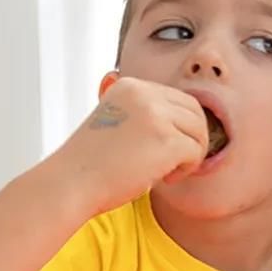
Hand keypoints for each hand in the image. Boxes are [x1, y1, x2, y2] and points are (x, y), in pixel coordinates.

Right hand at [48, 77, 208, 216]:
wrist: (71, 184)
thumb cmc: (92, 164)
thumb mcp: (117, 121)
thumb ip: (145, 114)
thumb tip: (186, 121)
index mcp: (130, 86)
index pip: (178, 98)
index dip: (181, 126)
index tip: (167, 147)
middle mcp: (143, 93)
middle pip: (195, 111)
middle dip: (192, 138)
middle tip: (174, 161)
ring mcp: (155, 115)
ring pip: (200, 132)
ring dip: (190, 155)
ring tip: (166, 170)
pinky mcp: (166, 139)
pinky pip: (196, 152)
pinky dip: (186, 169)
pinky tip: (164, 177)